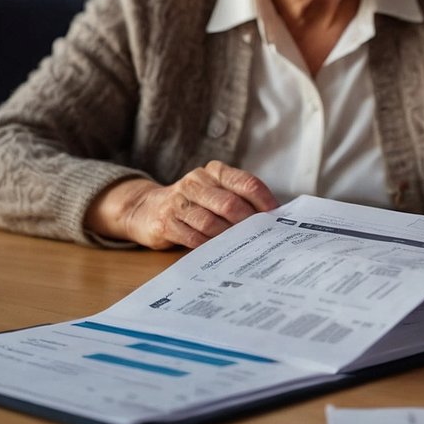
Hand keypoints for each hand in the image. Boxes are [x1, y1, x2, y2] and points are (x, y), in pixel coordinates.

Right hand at [87, 161, 277, 248]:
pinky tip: (217, 251)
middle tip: (260, 237)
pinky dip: (207, 245)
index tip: (276, 216)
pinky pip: (192, 237)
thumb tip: (272, 217)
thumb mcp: (214, 192)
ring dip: (228, 237)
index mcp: (214, 172)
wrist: (147, 209)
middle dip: (247, 223)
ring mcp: (179, 202)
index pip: (246, 183)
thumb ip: (238, 198)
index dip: (264, 200)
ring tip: (241, 247)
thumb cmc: (193, 203)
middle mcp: (196, 182)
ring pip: (211, 222)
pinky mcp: (166, 222)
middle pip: (230, 204)